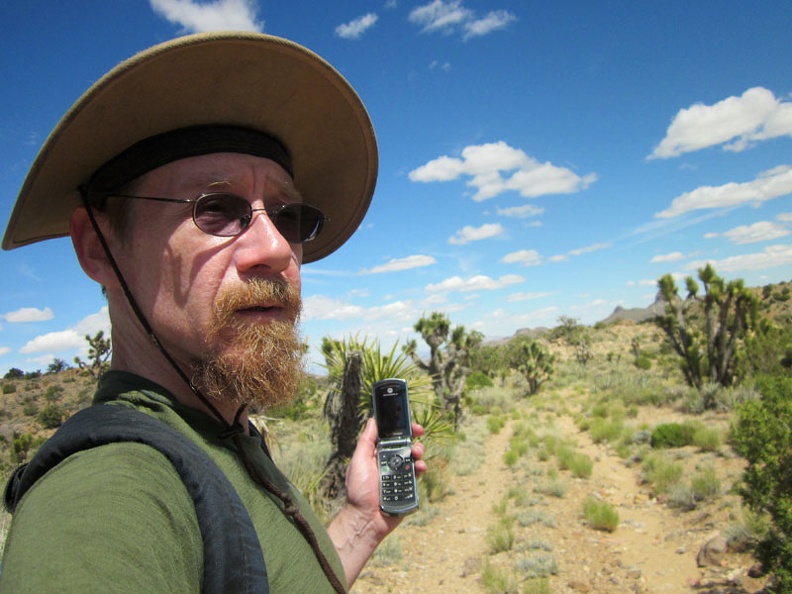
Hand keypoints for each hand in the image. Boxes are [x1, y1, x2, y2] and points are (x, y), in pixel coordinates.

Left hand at [345, 418, 426, 534]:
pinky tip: (420, 468)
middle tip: (419, 433)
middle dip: (413, 437)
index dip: (400, 428)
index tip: (409, 423)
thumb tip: (372, 421)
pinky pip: (418, 473)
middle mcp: (388, 462)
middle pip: (405, 445)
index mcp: (376, 455)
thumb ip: (366, 442)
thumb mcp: (359, 462)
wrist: (368, 519)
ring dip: (418, 451)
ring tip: (417, 454)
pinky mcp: (408, 485)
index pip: (390, 437)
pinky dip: (421, 468)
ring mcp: (399, 474)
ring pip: (413, 457)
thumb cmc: (359, 492)